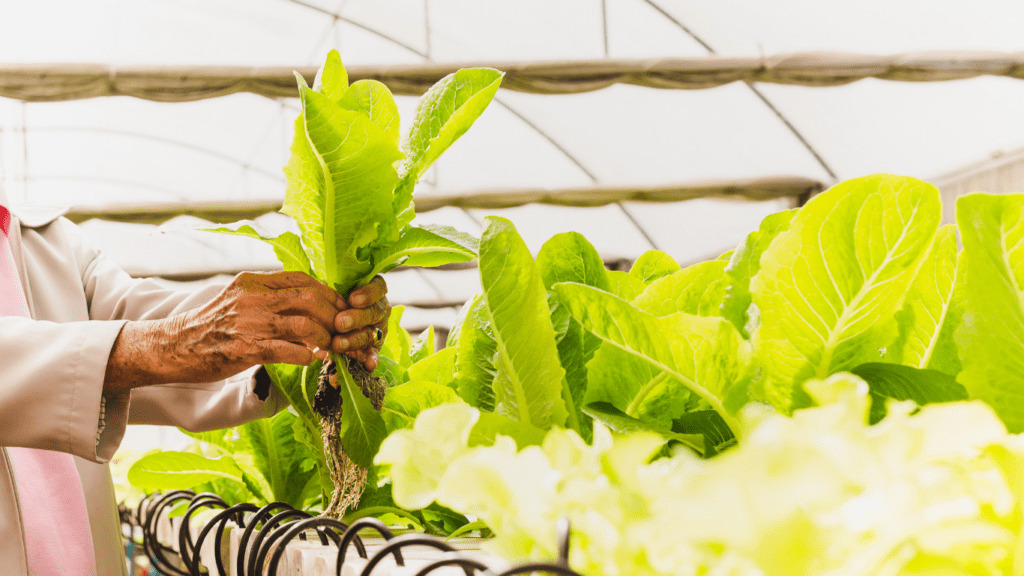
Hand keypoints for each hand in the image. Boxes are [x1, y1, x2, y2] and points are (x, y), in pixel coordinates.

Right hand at [104, 271, 346, 391]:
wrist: (171, 347)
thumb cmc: (208, 326)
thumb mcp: (237, 298)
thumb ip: (266, 295)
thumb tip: (301, 299)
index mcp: (252, 281)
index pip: (302, 279)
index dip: (327, 293)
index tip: (338, 307)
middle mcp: (253, 297)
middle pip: (310, 298)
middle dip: (333, 315)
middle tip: (342, 329)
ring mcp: (250, 323)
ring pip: (305, 324)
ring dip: (324, 338)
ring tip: (330, 347)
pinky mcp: (246, 349)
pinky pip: (289, 351)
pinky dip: (307, 355)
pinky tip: (311, 360)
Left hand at [331, 276, 390, 370]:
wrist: (330, 323)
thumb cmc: (331, 303)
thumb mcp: (333, 295)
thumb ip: (331, 295)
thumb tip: (315, 297)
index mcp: (373, 292)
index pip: (378, 288)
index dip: (368, 294)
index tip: (353, 299)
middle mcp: (378, 310)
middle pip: (373, 312)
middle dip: (356, 318)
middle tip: (339, 323)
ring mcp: (377, 330)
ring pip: (370, 333)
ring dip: (354, 339)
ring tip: (338, 344)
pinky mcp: (373, 348)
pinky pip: (374, 353)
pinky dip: (371, 359)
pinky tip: (369, 365)